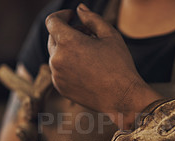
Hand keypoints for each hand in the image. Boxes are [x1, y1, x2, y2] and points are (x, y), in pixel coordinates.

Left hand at [45, 4, 161, 128]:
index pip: (52, 21)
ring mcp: (57, 75)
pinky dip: (68, 66)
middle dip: (66, 32)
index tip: (72, 16)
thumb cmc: (120, 65)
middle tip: (87, 36)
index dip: (62, 15)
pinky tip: (87, 70)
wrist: (122, 98)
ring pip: (56, 55)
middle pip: (52, 38)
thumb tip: (79, 9)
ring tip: (90, 54)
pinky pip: (59, 71)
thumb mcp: (110, 35)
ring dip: (68, 50)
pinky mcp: (60, 88)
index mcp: (68, 42)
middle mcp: (57, 59)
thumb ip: (92, 19)